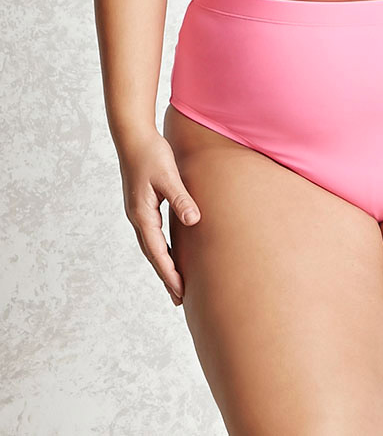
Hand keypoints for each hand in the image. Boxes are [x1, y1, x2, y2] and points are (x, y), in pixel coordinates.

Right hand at [117, 128, 201, 307]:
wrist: (133, 137)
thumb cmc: (151, 154)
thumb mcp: (168, 176)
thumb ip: (180, 198)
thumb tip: (193, 221)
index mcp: (142, 214)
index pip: (157, 252)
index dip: (169, 273)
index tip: (181, 292)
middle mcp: (138, 217)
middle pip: (152, 254)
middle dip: (166, 276)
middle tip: (179, 299)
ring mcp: (139, 212)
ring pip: (151, 246)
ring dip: (163, 265)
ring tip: (175, 283)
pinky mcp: (143, 206)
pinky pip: (152, 235)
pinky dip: (161, 249)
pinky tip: (169, 253)